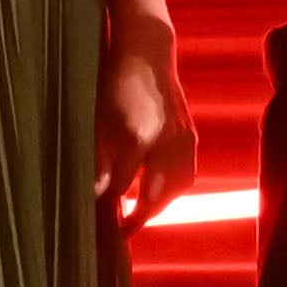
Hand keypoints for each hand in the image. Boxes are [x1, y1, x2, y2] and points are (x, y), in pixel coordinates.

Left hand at [99, 31, 196, 226]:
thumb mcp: (98, 122)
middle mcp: (166, 142)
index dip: (110, 209)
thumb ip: (97, 162)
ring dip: (158, 206)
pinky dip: (170, 189)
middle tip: (120, 233)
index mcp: (137, 138)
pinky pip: (185, 175)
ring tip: (138, 215)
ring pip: (175, 188)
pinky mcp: (191, 137)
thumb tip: (94, 195)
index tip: (98, 226)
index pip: (122, 188)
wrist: (147, 54)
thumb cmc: (116, 86)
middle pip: (155, 196)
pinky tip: (154, 193)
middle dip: (138, 217)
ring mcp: (184, 139)